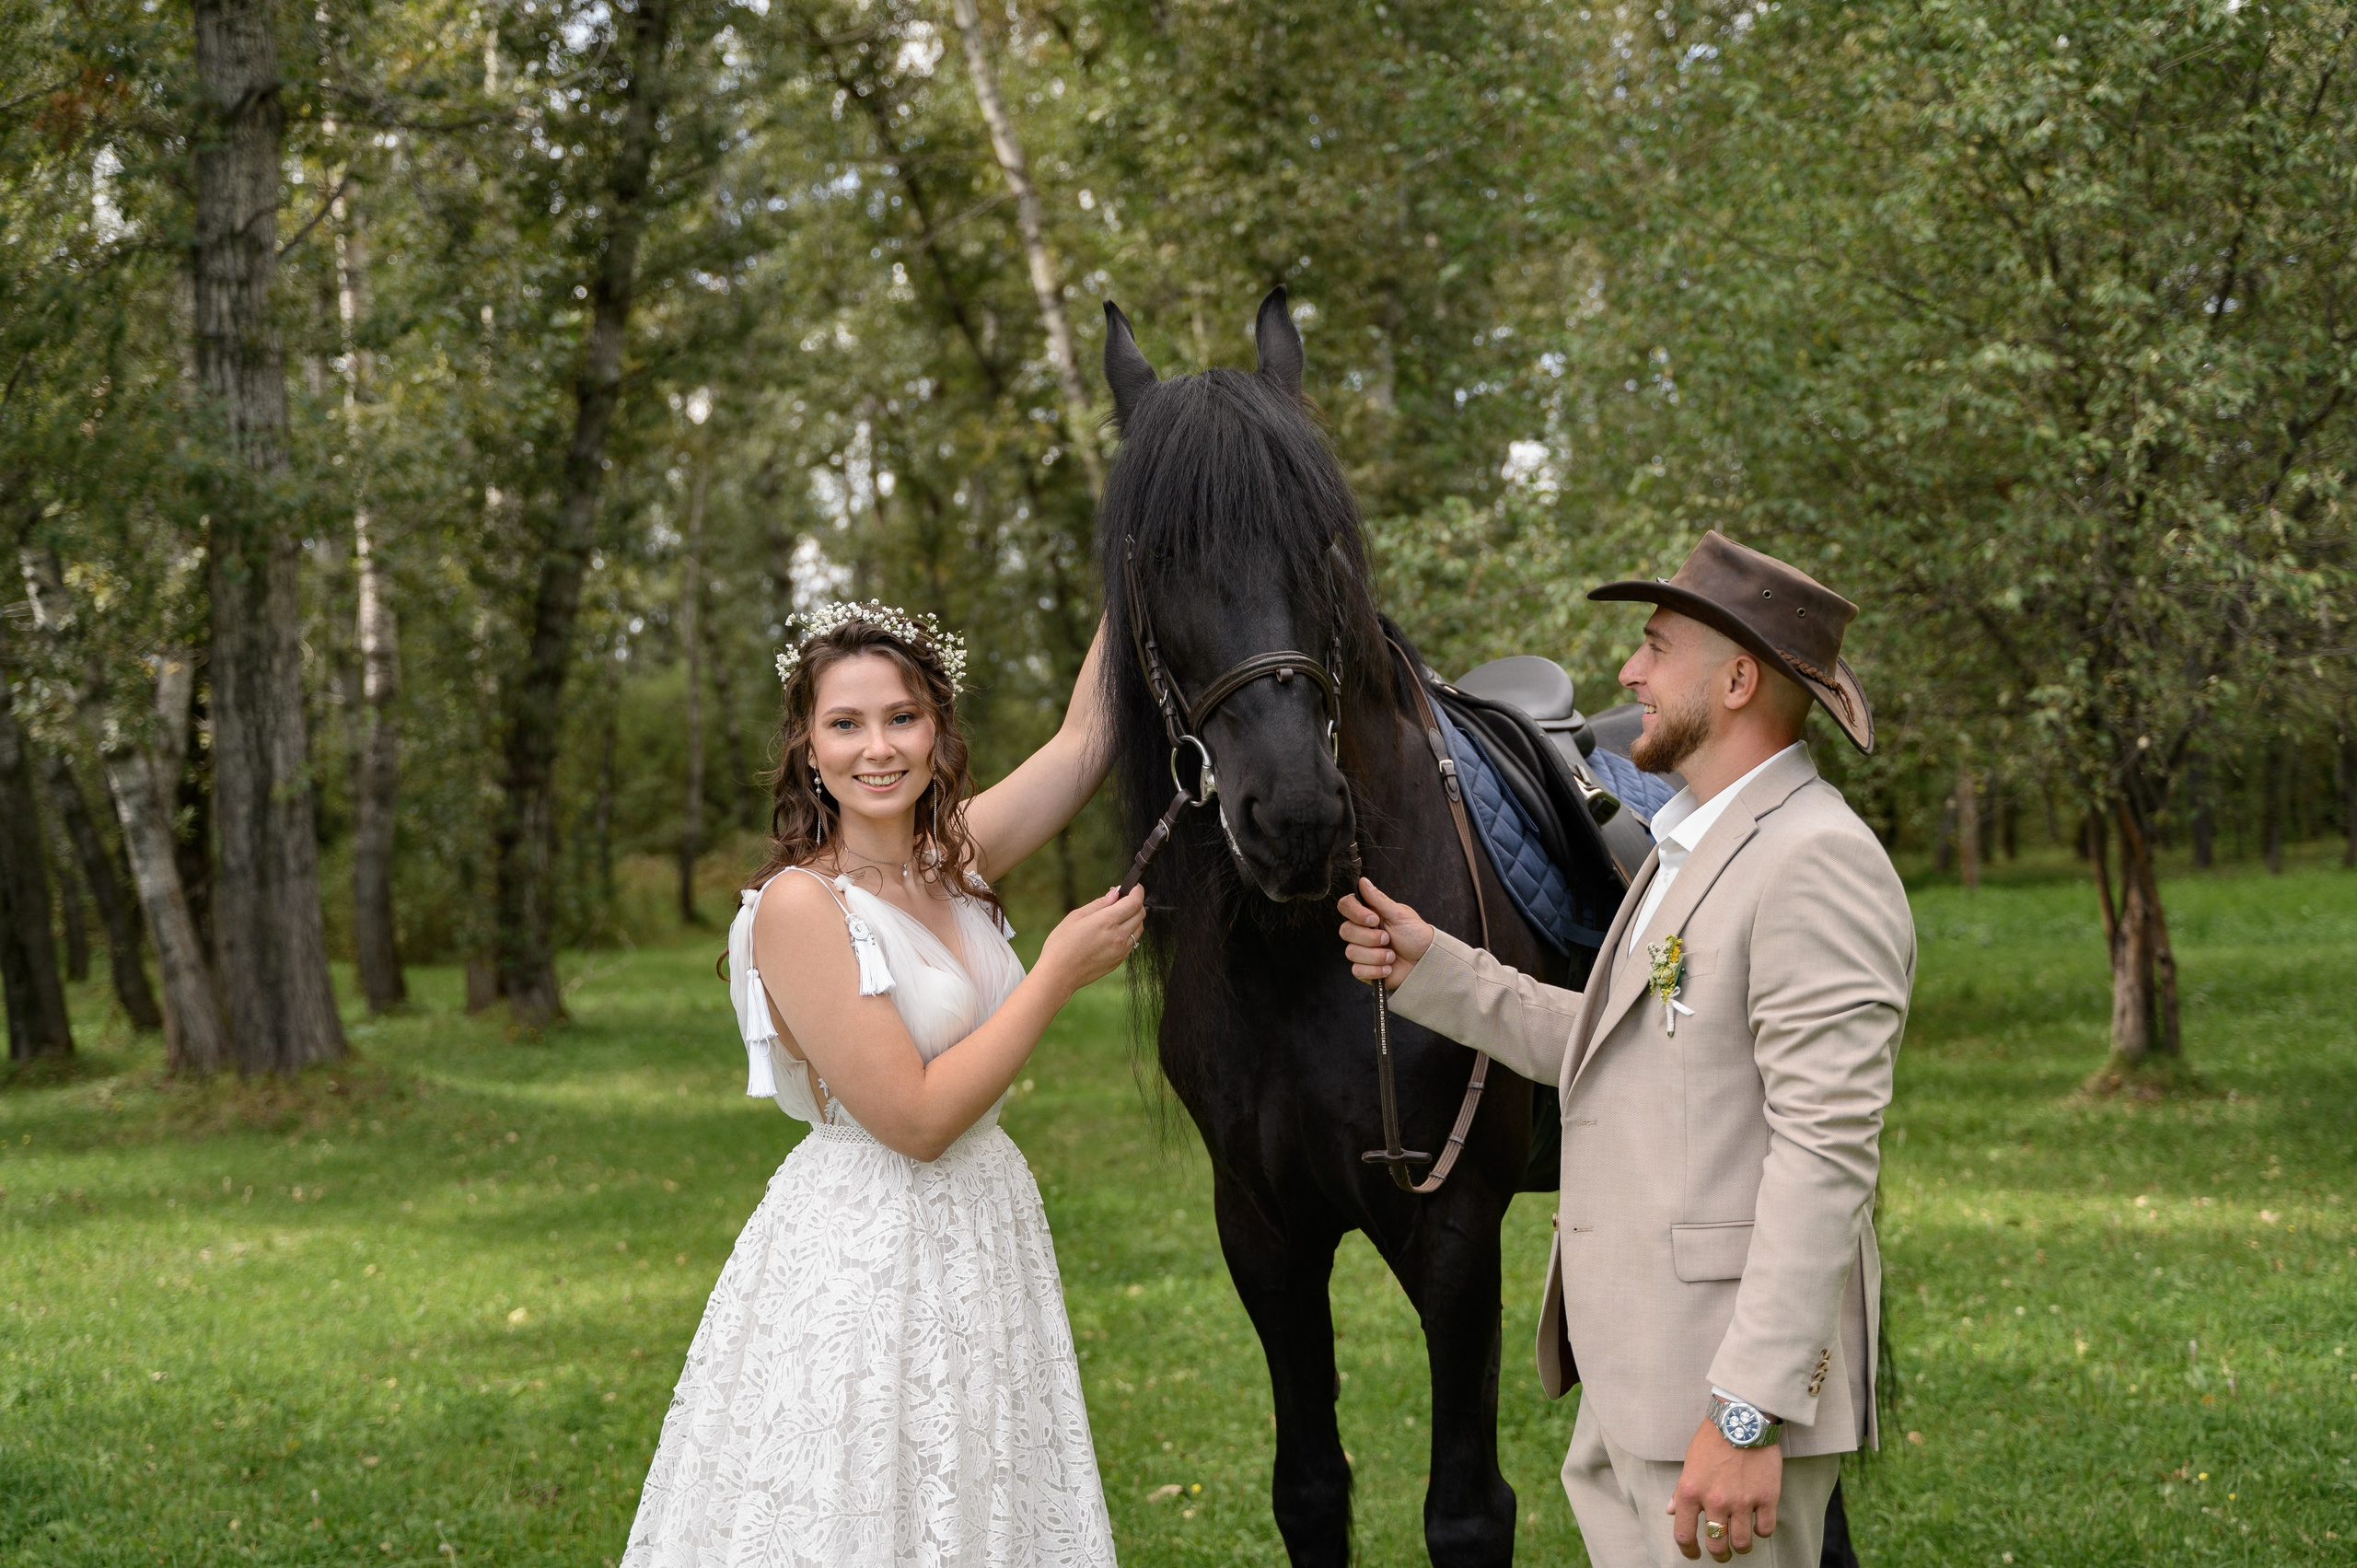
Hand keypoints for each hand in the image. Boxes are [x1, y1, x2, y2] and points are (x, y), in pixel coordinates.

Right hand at [1037, 885, 1146, 994]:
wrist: (1059, 974)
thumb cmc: (1062, 944)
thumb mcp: (1076, 916)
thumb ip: (1099, 904)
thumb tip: (1115, 893)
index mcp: (1108, 921)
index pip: (1134, 902)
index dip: (1138, 891)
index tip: (1135, 887)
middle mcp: (1119, 936)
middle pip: (1140, 914)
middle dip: (1136, 903)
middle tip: (1124, 900)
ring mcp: (1121, 950)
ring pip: (1139, 929)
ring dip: (1134, 919)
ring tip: (1119, 916)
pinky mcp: (1119, 961)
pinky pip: (1131, 942)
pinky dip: (1129, 933)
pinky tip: (1114, 932)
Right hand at [1336, 878, 1433, 991]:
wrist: (1426, 962)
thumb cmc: (1416, 936)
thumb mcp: (1399, 914)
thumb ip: (1378, 899)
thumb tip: (1363, 881)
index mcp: (1369, 915)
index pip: (1346, 906)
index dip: (1355, 913)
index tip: (1374, 919)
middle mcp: (1362, 931)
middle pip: (1346, 931)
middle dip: (1370, 938)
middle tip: (1388, 939)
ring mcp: (1362, 951)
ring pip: (1351, 952)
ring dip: (1376, 955)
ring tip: (1392, 956)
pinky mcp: (1364, 969)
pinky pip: (1357, 970)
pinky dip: (1375, 970)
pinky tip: (1388, 968)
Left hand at [1668, 1417, 1781, 1560]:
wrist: (1742, 1418)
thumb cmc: (1712, 1439)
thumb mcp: (1689, 1463)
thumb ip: (1680, 1490)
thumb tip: (1671, 1511)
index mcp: (1690, 1492)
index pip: (1684, 1535)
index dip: (1688, 1551)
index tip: (1694, 1554)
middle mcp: (1715, 1500)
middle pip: (1716, 1545)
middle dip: (1718, 1554)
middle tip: (1721, 1553)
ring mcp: (1742, 1501)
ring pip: (1741, 1543)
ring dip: (1740, 1547)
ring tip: (1740, 1542)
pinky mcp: (1767, 1497)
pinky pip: (1765, 1529)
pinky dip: (1761, 1531)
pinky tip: (1757, 1523)